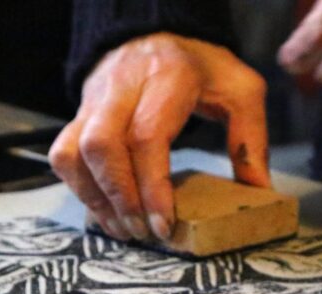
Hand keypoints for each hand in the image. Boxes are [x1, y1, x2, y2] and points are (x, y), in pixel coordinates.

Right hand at [49, 32, 270, 240]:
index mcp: (168, 78)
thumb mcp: (241, 91)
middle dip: (119, 198)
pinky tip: (105, 209)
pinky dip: (79, 188)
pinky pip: (63, 154)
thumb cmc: (201, 68)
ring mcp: (95, 99)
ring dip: (94, 198)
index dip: (151, 187)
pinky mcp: (79, 113)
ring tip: (122, 229)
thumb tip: (258, 191)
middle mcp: (123, 86)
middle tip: (141, 232)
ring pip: (73, 151)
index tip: (163, 224)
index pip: (147, 136)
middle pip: (101, 146)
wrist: (156, 34)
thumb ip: (250, 138)